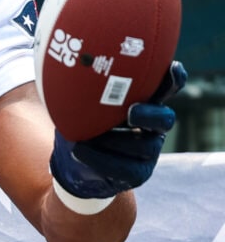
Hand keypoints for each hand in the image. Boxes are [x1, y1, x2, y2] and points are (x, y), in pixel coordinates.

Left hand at [51, 61, 187, 198]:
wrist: (73, 160)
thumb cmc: (81, 123)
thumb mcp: (81, 104)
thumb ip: (85, 90)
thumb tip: (69, 67)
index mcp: (143, 103)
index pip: (166, 89)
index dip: (172, 79)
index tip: (170, 68)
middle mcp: (152, 127)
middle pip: (164, 119)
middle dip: (149, 114)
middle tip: (130, 112)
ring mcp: (148, 151)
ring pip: (145, 146)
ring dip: (115, 140)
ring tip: (86, 137)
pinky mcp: (138, 173)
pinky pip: (125, 168)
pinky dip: (99, 159)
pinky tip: (79, 150)